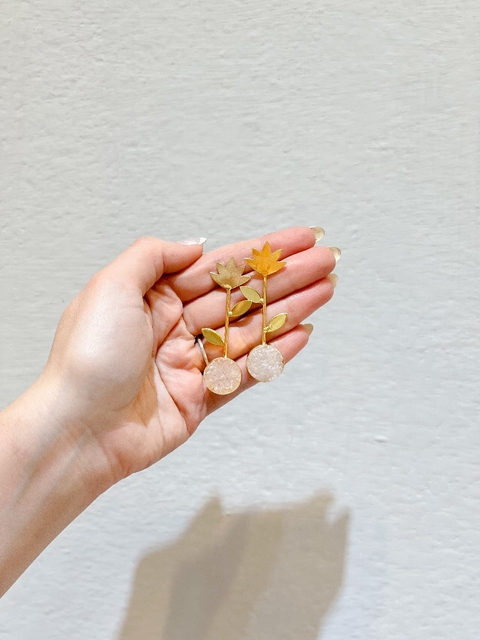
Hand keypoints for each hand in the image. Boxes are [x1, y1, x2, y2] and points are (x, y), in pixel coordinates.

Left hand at [43, 227, 335, 483]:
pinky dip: (274, 354)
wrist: (79, 431)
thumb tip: (196, 246)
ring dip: (290, 310)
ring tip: (326, 291)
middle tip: (327, 262)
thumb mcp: (111, 287)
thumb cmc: (88, 358)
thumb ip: (154, 257)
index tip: (299, 239)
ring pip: (251, 331)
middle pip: (243, 296)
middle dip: (286, 278)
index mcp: (153, 297)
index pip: (220, 267)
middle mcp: (174, 327)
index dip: (262, 252)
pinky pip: (246, 373)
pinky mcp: (201, 399)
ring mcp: (190, 364)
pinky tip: (301, 334)